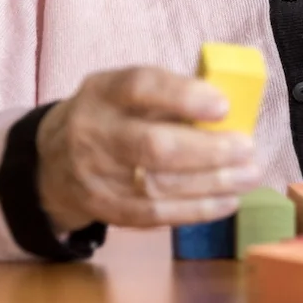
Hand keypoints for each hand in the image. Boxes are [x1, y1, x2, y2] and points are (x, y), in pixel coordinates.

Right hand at [35, 67, 260, 233]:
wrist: (53, 161)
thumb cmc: (110, 116)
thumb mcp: (124, 91)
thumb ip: (168, 95)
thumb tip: (230, 107)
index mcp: (103, 91)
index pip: (140, 87)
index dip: (183, 96)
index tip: (223, 105)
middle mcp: (94, 132)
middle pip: (152, 145)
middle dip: (207, 150)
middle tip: (246, 148)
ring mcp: (97, 176)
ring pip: (158, 185)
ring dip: (212, 183)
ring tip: (249, 175)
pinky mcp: (106, 209)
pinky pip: (155, 215)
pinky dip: (196, 210)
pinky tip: (227, 201)